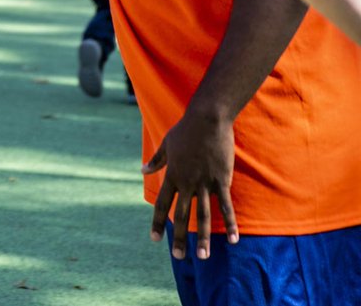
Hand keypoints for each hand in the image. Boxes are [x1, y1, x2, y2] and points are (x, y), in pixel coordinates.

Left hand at [143, 112, 237, 259]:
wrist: (207, 119)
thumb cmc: (186, 130)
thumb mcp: (166, 144)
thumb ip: (157, 160)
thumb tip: (142, 170)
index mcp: (172, 175)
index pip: (162, 204)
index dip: (157, 222)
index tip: (154, 239)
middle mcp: (187, 182)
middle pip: (181, 215)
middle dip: (179, 237)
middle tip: (178, 257)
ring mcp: (205, 182)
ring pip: (203, 215)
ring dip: (204, 237)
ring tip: (204, 256)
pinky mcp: (222, 180)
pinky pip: (226, 206)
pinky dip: (230, 223)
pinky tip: (234, 239)